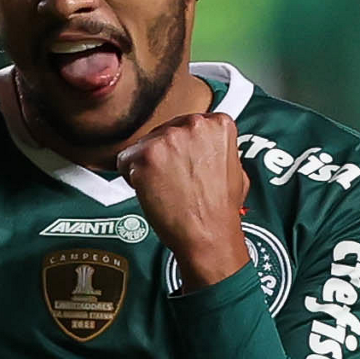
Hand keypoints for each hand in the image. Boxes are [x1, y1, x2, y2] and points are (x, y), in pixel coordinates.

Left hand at [117, 112, 249, 290]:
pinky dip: (131, 176)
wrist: (209, 234)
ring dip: (147, 166)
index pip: (185, 124)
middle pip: (162, 132)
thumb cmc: (219, 209)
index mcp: (217, 124)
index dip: (182, 149)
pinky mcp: (146, 156)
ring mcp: (168, 139)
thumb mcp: (234, 167)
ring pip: (142, 146)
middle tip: (173, 180)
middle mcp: (193, 125)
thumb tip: (204, 145)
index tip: (183, 163)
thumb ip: (215, 147)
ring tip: (165, 188)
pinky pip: (124, 160)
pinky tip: (151, 190)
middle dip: (163, 156)